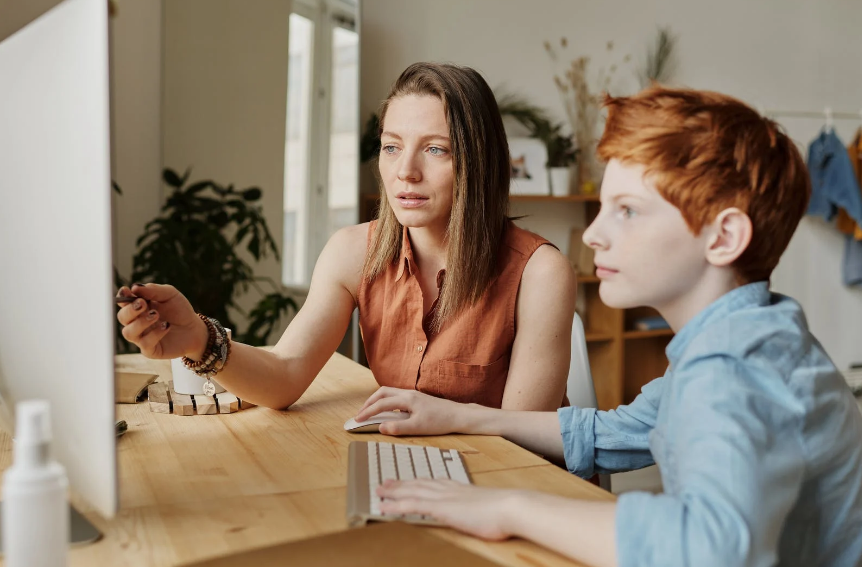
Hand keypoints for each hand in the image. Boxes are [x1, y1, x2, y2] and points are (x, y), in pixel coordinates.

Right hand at [116, 283, 207, 359]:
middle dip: (130, 310)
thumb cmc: (180, 310)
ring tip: (156, 315)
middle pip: (122, 317)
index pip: (123, 302)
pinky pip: (145, 344)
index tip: (127, 291)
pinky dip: (155, 333)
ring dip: (141, 323)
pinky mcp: (150, 350)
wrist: (194, 329)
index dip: (122, 296)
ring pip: (129, 333)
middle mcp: (136, 323)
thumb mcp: (170, 295)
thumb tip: (135, 287)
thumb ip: (153, 290)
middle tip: (143, 304)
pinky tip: (166, 326)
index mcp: (138, 307)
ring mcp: (142, 337)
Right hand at [355, 387, 471, 435]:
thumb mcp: (418, 428)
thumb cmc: (440, 421)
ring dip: (377, 400)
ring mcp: (413, 394)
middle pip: (382, 392)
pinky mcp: (417, 398)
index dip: (367, 412)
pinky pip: (396, 396)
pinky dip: (386, 401)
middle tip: (360, 414)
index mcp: (407, 399)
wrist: (458, 415)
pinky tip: (388, 411)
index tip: (357, 420)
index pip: (381, 404)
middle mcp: (408, 393)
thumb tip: (381, 427)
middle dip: (369, 402)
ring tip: (370, 411)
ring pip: (389, 392)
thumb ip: (398, 427)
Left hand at [378, 479, 519, 540]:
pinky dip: (395, 506)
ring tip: (379, 491)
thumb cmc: (505, 511)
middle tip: (385, 482)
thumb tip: (481, 513)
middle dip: (401, 483)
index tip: (408, 480)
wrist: (510, 507)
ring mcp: (443, 498)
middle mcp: (448, 489)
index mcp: (460, 488)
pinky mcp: (441, 508)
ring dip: (393, 491)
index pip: (433, 482)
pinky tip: (384, 507)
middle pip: (419, 484)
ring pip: (411, 492)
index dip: (418, 481)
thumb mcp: (489, 507)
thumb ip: (479, 508)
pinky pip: (412, 506)